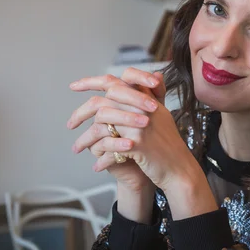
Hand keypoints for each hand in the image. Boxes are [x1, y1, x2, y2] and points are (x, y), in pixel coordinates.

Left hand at [69, 68, 201, 191]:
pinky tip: (96, 167)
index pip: (114, 81)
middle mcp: (142, 107)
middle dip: (80, 112)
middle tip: (69, 124)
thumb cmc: (167, 145)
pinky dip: (101, 159)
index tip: (74, 86)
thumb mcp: (160, 117)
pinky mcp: (138, 142)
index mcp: (145, 99)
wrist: (179, 169)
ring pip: (101, 125)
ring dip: (85, 139)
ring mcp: (140, 123)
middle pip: (102, 101)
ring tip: (77, 149)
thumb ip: (146, 99)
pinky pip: (109, 147)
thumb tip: (135, 80)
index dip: (92, 81)